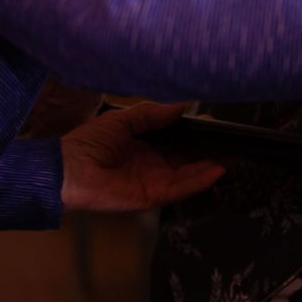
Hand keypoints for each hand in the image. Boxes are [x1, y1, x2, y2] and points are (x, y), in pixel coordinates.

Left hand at [59, 101, 223, 212]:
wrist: (67, 170)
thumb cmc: (89, 143)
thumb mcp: (123, 120)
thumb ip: (152, 114)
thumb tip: (182, 105)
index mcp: (145, 147)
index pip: (178, 141)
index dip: (197, 133)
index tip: (215, 122)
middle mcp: (153, 165)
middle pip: (189, 159)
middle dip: (210, 150)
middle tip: (233, 140)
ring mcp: (154, 182)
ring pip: (190, 175)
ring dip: (211, 165)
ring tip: (234, 153)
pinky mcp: (152, 196)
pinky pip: (181, 189)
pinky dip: (200, 180)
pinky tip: (217, 168)